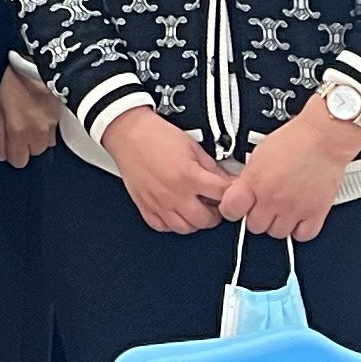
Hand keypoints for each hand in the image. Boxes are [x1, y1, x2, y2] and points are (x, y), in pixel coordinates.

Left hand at [0, 64, 62, 169]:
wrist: (39, 64)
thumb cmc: (16, 81)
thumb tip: (2, 154)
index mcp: (18, 131)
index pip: (18, 161)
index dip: (13, 155)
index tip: (10, 147)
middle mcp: (37, 133)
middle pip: (33, 154)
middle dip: (26, 145)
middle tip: (20, 129)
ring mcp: (51, 128)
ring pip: (45, 146)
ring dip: (38, 138)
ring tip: (31, 120)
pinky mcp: (61, 120)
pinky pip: (54, 134)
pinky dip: (47, 130)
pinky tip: (41, 116)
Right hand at [109, 108, 232, 235]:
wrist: (129, 133)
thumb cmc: (156, 135)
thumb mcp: (193, 145)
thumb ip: (211, 166)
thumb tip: (225, 179)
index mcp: (189, 176)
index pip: (223, 196)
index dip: (232, 194)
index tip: (232, 192)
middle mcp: (175, 194)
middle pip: (207, 220)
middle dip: (216, 212)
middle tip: (215, 202)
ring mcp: (159, 203)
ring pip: (186, 228)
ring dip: (195, 221)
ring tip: (197, 208)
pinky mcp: (145, 207)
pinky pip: (163, 227)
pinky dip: (172, 223)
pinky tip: (176, 211)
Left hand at [225, 102, 360, 243]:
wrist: (323, 138)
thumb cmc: (294, 140)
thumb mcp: (258, 155)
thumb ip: (248, 179)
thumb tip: (241, 193)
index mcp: (255, 182)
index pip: (230, 210)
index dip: (232, 209)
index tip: (237, 207)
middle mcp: (273, 198)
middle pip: (254, 226)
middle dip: (257, 216)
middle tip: (263, 205)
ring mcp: (294, 208)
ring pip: (277, 233)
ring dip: (278, 223)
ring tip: (282, 208)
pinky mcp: (315, 213)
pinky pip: (302, 235)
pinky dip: (299, 230)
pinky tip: (298, 217)